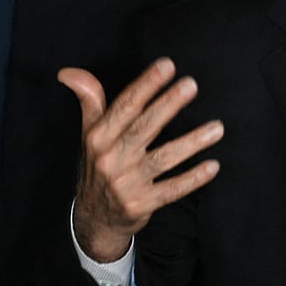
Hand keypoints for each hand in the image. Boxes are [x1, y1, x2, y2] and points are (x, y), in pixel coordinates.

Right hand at [58, 58, 222, 262]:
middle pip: (143, 128)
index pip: (124, 107)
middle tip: (191, 85)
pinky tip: (212, 166)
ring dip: (191, 143)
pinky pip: (171, 191)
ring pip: (162, 160)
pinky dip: (192, 179)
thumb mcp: (89, 134)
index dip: (145, 85)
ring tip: (217, 128)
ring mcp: (126, 185)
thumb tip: (68, 72)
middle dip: (167, 105)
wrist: (93, 220)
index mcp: (98, 138)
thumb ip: (88, 100)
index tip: (167, 65)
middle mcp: (110, 160)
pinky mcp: (141, 205)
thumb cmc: (98, 166)